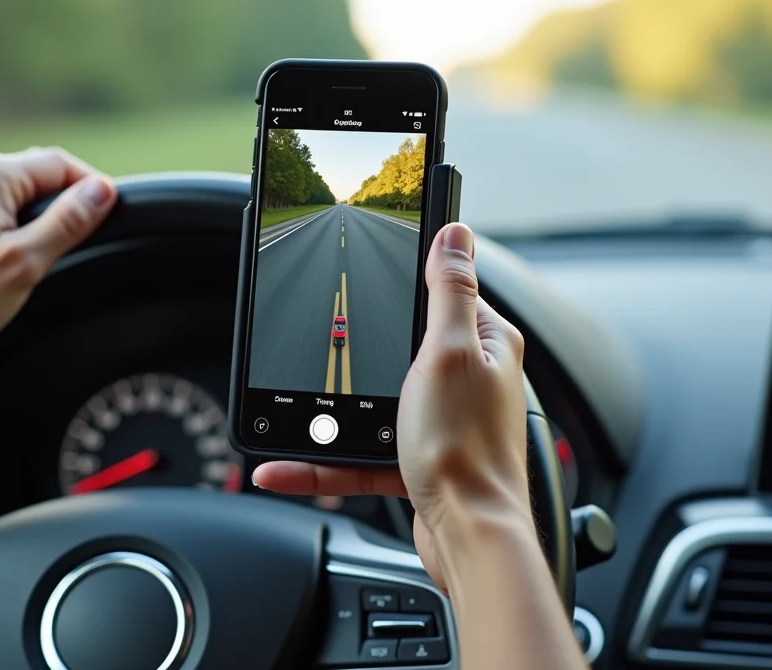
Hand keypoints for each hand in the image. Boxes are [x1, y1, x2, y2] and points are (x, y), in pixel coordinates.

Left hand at [0, 147, 116, 423]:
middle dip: (59, 205)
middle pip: (31, 176)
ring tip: (31, 265)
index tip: (111, 215)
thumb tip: (101, 192)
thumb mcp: (24, 264)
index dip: (92, 188)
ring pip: (3, 197)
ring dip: (27, 221)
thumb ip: (68, 222)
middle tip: (77, 245)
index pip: (59, 163)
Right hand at [253, 223, 534, 589]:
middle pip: (400, 348)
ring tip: (286, 417)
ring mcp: (442, 421)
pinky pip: (362, 453)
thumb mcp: (448, 353)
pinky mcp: (420, 460)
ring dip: (328, 414)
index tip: (367, 275)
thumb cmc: (467, 451)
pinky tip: (286, 465)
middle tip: (318, 349)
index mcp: (485, 344)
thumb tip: (456, 234)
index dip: (408, 284)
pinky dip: (325, 461)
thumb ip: (449, 292)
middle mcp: (468, 380)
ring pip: (372, 404)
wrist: (468, 538)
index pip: (447, 295)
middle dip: (355, 354)